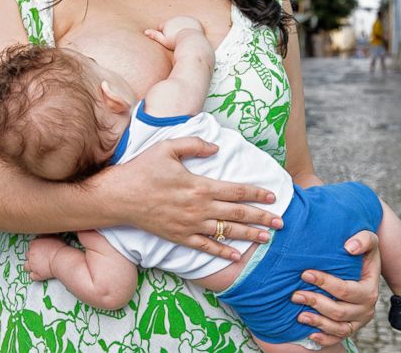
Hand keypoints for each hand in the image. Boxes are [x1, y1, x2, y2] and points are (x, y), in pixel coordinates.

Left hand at [24, 235, 67, 280]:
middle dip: (32, 256)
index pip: (31, 244)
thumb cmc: (58, 248)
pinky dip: (34, 275)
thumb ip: (45, 237)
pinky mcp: (36, 274)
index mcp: (34, 244)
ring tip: (36, 266)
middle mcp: (30, 255)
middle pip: (28, 255)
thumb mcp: (52, 237)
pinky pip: (31, 276)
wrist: (60, 260)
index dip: (36, 247)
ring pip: (26, 266)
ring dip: (30, 266)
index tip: (40, 248)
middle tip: (40, 257)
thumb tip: (44, 236)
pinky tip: (38, 274)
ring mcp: (32, 265)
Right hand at [106, 137, 280, 260]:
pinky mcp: (179, 236)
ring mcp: (189, 225)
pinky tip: (236, 255)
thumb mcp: (168, 148)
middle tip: (281, 222)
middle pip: (237, 213)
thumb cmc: (142, 169)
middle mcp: (198, 208)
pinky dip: (223, 252)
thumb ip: (195, 144)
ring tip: (267, 237)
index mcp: (199, 185)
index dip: (257, 193)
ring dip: (249, 235)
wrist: (119, 197)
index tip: (273, 196)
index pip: (236, 191)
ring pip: (226, 232)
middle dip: (262, 217)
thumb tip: (217, 148)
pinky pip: (206, 247)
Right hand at [143, 16, 203, 50]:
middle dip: (173, 31)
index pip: (162, 27)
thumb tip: (145, 31)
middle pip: (172, 25)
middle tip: (177, 40)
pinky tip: (191, 36)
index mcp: (167, 22)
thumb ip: (155, 35)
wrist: (191, 41)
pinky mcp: (195, 21)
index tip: (169, 41)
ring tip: (184, 38)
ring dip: (182, 29)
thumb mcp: (164, 41)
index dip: (165, 35)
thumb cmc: (176, 43)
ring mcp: (186, 18)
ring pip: (182, 24)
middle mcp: (176, 18)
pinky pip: (192, 24)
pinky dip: (191, 29)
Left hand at [290, 231, 380, 345]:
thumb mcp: (368, 239)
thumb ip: (363, 239)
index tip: (305, 274)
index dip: (325, 283)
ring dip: (317, 322)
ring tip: (299, 315)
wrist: (365, 266)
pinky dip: (325, 339)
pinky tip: (310, 334)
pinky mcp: (351, 327)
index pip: (345, 290)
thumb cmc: (362, 251)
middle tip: (295, 295)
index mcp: (370, 289)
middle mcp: (366, 308)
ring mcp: (358, 320)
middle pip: (339, 311)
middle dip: (316, 302)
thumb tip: (349, 247)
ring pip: (338, 328)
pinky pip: (338, 338)